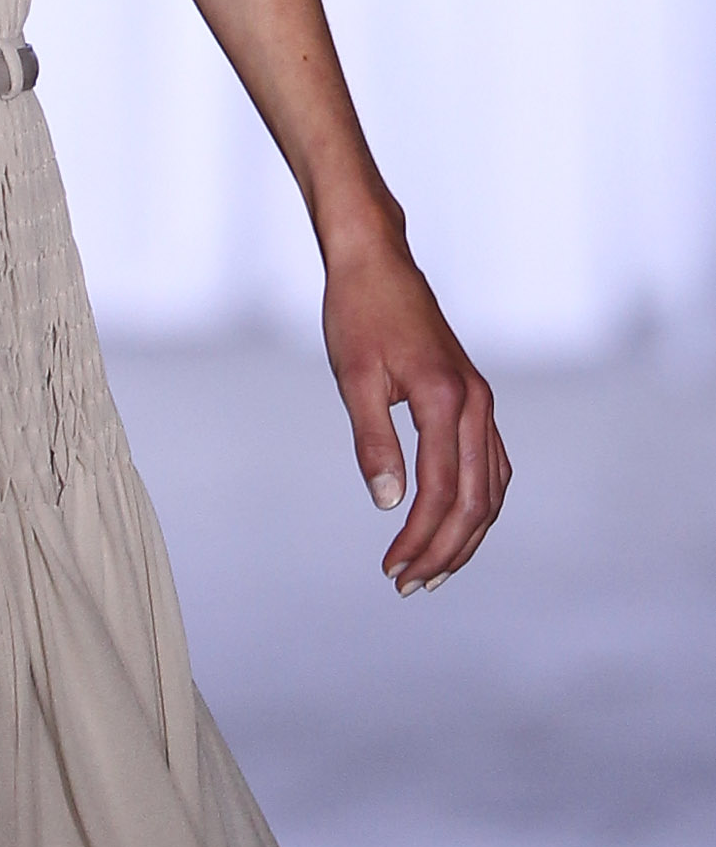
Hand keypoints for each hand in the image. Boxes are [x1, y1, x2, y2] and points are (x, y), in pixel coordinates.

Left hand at [320, 217, 511, 594]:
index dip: (419, 539)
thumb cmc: (358, 314)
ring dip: (466, 535)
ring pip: (492, 488)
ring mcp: (480, 401)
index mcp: (446, 399)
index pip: (442, 493)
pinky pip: (491, 465)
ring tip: (432, 571)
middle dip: (445, 551)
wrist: (377, 261)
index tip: (391, 569)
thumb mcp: (353, 377)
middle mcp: (475, 404)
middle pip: (476, 501)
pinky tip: (455, 524)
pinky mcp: (474, 398)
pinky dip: (478, 502)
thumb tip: (389, 504)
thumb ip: (373, 441)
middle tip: (409, 585)